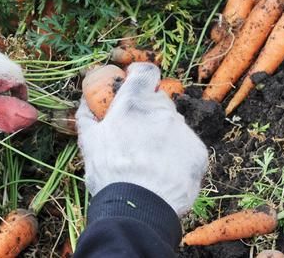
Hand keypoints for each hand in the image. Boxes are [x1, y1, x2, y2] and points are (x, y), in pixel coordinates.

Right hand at [76, 63, 207, 215]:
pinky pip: (188, 146)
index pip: (146, 72)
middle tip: (139, 137)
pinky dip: (179, 155)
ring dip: (164, 135)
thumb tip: (85, 101)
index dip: (141, 76)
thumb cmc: (110, 176)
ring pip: (175, 124)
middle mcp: (162, 110)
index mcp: (134, 104)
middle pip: (160, 101)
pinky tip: (165, 172)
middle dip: (150, 113)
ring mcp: (183, 130)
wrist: (138, 210)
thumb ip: (87, 116)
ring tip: (151, 161)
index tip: (137, 83)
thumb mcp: (89, 143)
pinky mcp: (198, 151)